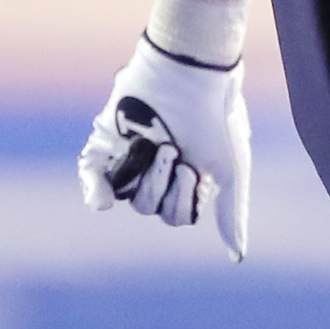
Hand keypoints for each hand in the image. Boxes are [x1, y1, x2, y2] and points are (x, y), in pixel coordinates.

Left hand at [78, 35, 251, 259]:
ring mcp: (131, 155)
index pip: (177, 216)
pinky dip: (94, 189)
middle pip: (149, 208)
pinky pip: (92, 174)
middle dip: (162, 183)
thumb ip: (230, 212)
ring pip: (127, 194)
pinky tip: (101, 202)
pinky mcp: (108, 139)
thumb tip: (238, 258)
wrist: (189, 70)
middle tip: (174, 149)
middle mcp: (158, 170)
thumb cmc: (215, 117)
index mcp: (189, 178)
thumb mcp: (230, 168)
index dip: (182, 198)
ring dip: (142, 175)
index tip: (193, 167)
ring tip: (158, 142)